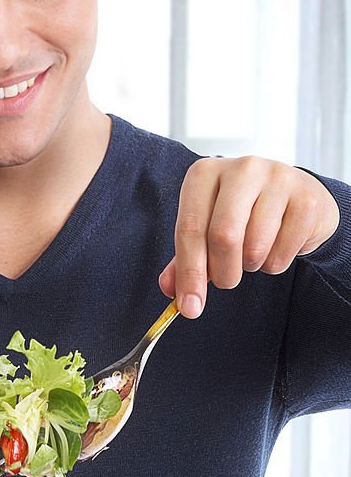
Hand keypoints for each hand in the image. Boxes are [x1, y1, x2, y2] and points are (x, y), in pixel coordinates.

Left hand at [158, 156, 340, 317]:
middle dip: (223, 273)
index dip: (189, 274)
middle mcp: (241, 169)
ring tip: (254, 252)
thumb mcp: (207, 231)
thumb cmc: (243, 215)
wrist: (296, 200)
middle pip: (224, 236)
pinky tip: (278, 244)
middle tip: (227, 281)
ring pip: (255, 247)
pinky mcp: (307, 199)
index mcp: (204, 174)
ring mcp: (278, 179)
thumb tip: (169, 290)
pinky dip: (276, 263)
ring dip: (251, 266)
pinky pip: (283, 253)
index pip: (190, 228)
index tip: (190, 307)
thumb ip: (186, 260)